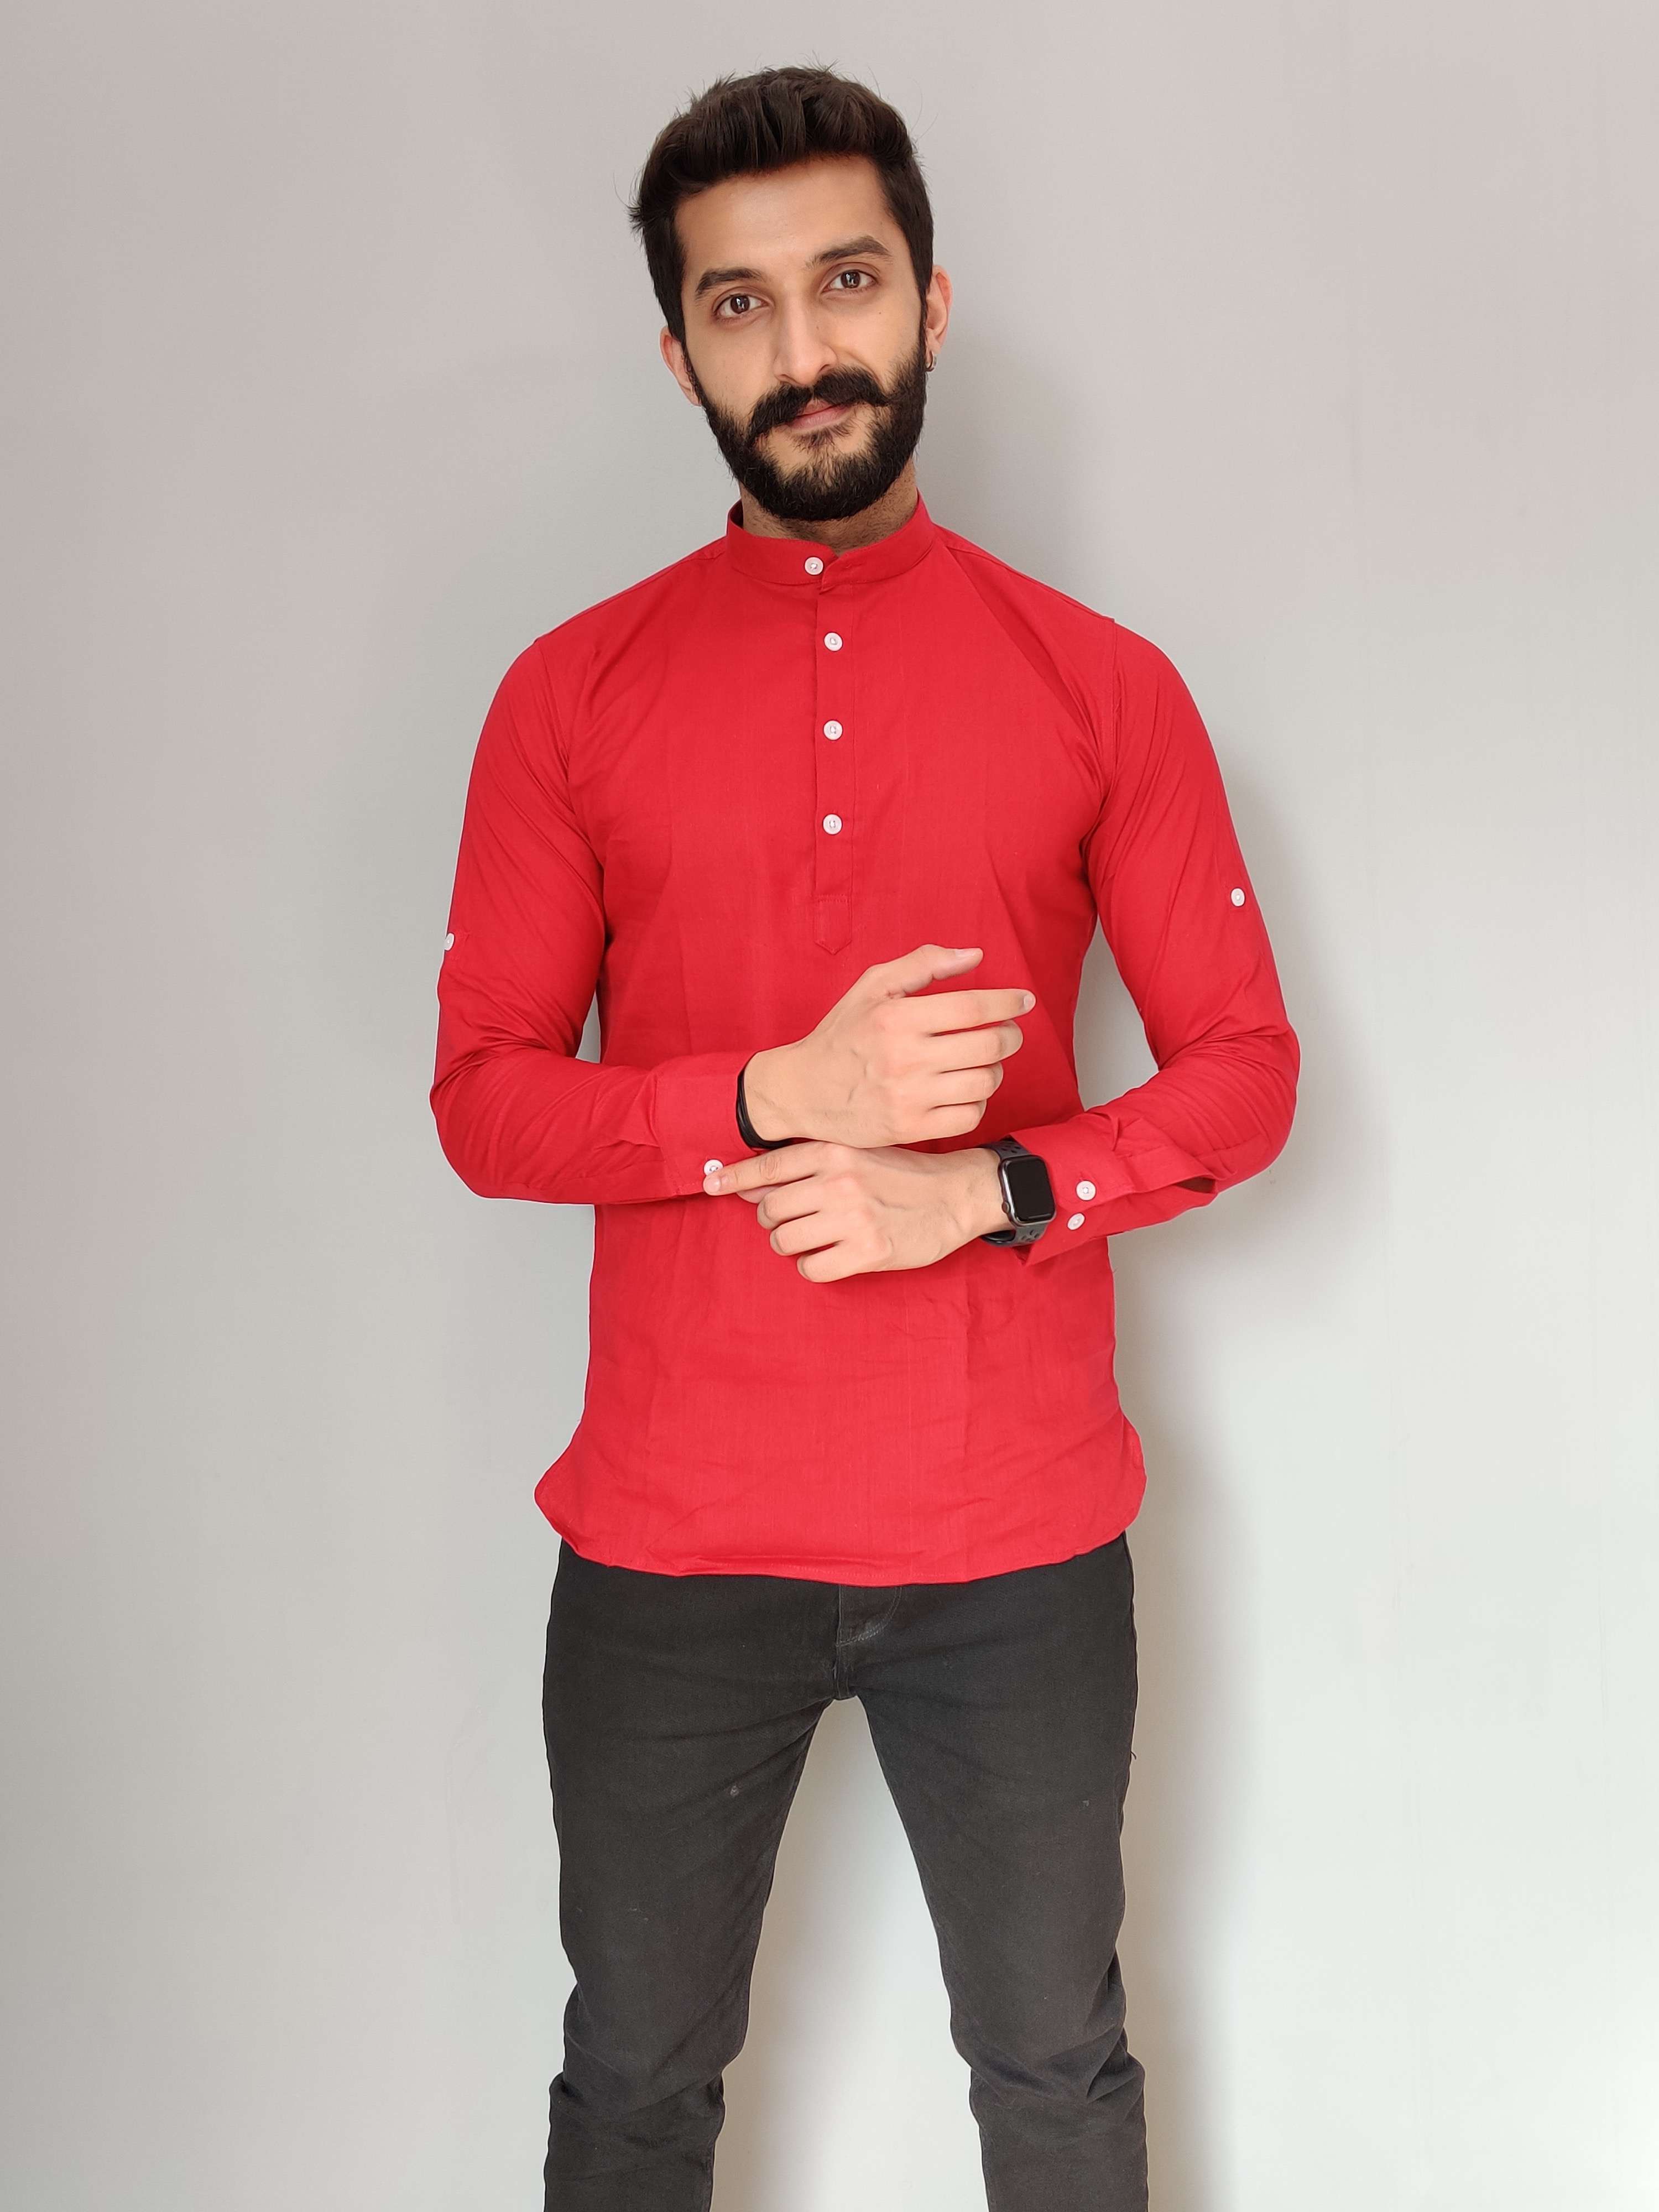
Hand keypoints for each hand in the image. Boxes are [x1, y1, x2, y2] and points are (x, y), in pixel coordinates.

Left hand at [702, 1141, 1007, 1281]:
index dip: (732, 1178)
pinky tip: (831, 1256)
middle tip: (798, 1220)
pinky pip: (811, 1268)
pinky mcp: (869, 1252)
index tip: (709, 1186)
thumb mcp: (853, 1155)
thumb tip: (745, 1182)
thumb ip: (802, 1165)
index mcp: (834, 1151)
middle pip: (769, 1210)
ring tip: (815, 1239)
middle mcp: (839, 1181)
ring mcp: (853, 1217)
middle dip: (774, 1220)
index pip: (767, 1167)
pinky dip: (813, 1266)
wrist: (956, 1195)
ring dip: (791, 1245)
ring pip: (784, 1241)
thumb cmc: (899, 1175)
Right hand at [741, 944, 1033, 1148]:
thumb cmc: (842, 1034)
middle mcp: (904, 1058)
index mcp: (896, 1017)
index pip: (972, 1008)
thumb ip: (922, 964)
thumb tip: (974, 955)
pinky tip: (965, 1090)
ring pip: (984, 1082)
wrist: (804, 1091)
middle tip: (1007, 1032)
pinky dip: (978, 1101)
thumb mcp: (872, 986)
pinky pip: (969, 1116)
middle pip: (988, 1046)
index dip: (1007, 1002)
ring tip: (982, 1061)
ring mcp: (908, 1097)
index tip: (1024, 1000)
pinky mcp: (910, 1128)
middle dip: (1010, 1035)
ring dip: (995, 1069)